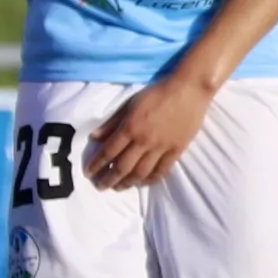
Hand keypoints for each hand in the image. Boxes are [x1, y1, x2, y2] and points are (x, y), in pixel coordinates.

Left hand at [84, 67, 216, 190]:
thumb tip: (94, 138)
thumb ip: (112, 122)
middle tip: (100, 186)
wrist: (189, 90)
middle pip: (122, 167)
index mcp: (130, 127)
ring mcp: (161, 147)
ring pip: (141, 173)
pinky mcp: (176, 150)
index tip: (88, 173)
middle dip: (108, 179)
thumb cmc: (157, 92)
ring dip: (127, 183)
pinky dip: (150, 180)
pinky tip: (142, 183)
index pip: (108, 152)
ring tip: (118, 187)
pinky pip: (161, 171)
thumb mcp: (130, 103)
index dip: (96, 165)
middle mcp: (144, 141)